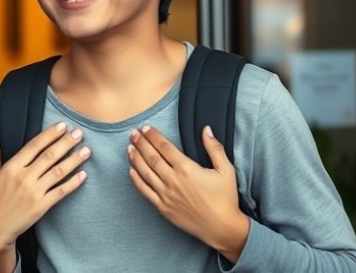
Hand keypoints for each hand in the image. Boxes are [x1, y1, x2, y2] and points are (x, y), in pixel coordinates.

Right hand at [0, 122, 89, 272]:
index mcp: (12, 167)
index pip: (34, 145)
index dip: (49, 134)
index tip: (62, 125)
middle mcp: (24, 177)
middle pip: (49, 156)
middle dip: (66, 143)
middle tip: (79, 133)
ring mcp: (34, 192)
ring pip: (58, 172)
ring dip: (74, 160)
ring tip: (86, 151)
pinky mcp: (41, 206)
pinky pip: (60, 192)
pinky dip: (73, 183)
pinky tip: (83, 175)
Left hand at [127, 125, 249, 261]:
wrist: (222, 228)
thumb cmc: (226, 199)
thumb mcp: (226, 170)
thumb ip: (215, 148)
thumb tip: (206, 129)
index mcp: (187, 169)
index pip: (165, 147)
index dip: (153, 136)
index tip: (146, 128)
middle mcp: (173, 180)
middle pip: (152, 157)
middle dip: (141, 143)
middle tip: (133, 133)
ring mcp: (166, 194)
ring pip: (145, 172)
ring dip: (136, 158)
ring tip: (129, 147)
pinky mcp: (163, 207)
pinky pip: (145, 191)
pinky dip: (136, 180)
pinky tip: (131, 170)